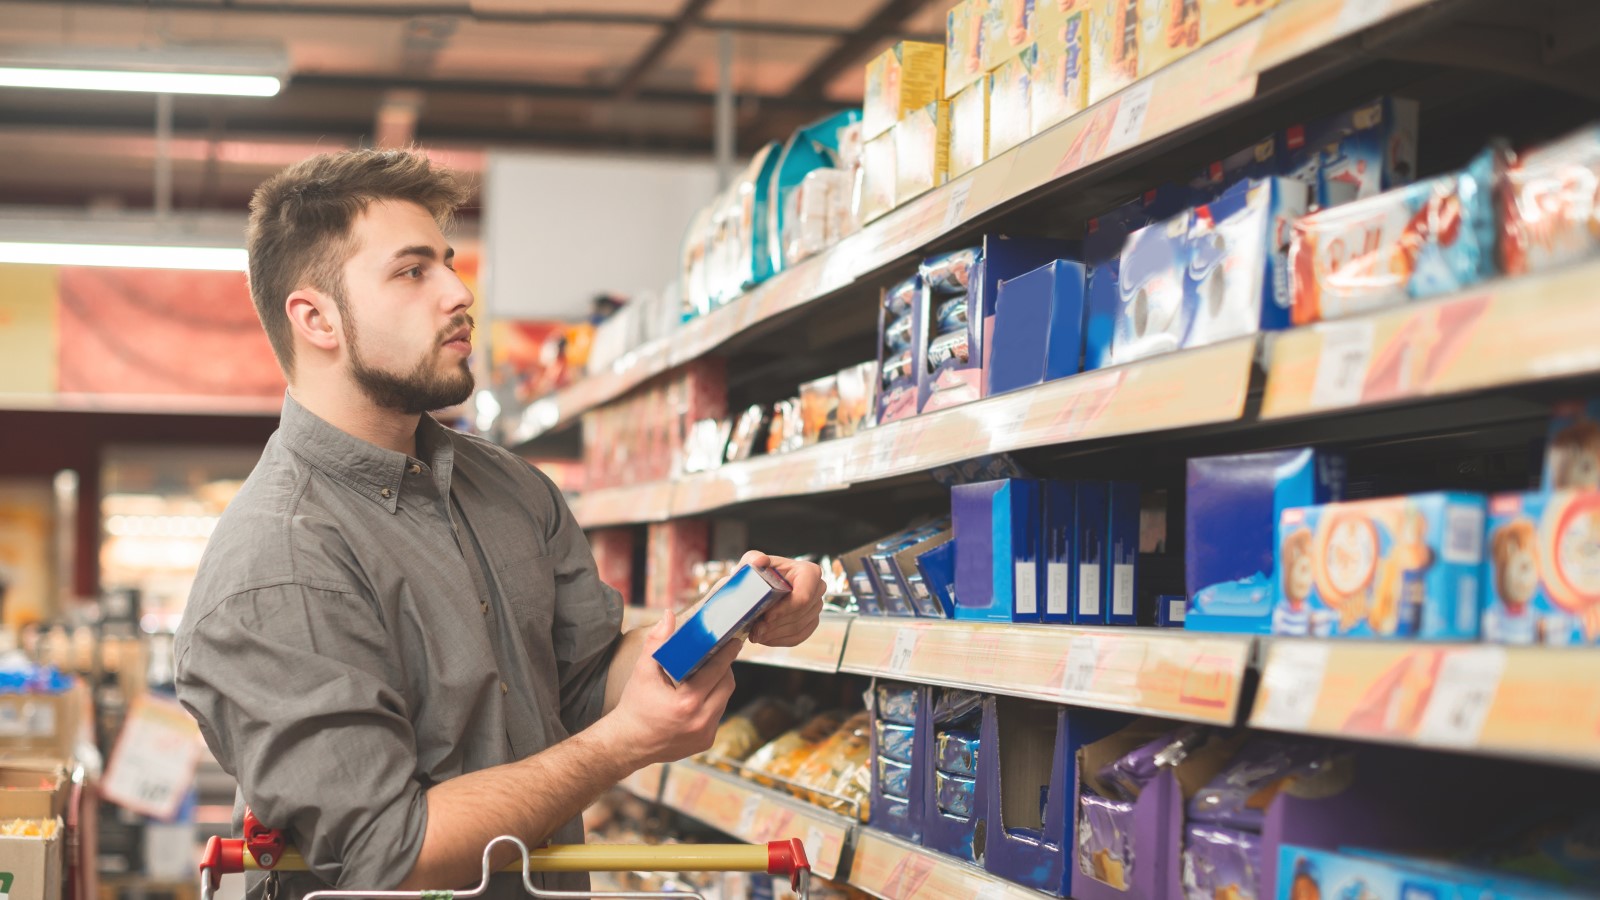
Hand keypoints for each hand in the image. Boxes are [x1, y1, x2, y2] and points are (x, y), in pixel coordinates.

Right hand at [602, 610, 738, 766]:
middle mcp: (700, 721)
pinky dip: (713, 702)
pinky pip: (717, 715)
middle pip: (727, 685)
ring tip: (710, 671)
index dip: (727, 653)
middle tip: (718, 654)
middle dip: (724, 668)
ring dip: (720, 685)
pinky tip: (703, 692)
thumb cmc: (634, 706)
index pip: (717, 671)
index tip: (733, 640)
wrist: (627, 743)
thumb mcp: (643, 671)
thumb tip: (668, 615)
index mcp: (687, 703)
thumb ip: (657, 642)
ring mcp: (705, 734)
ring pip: (724, 700)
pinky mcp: (705, 742)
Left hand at [736, 550, 823, 646]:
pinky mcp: (810, 622)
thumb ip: (753, 559)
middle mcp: (818, 589)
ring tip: (756, 634)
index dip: (785, 609)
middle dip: (776, 624)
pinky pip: (798, 637)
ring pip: (798, 628)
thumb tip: (760, 561)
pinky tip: (764, 638)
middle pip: (800, 614)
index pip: (804, 596)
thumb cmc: (757, 573)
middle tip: (755, 629)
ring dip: (774, 634)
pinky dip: (779, 640)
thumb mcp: (752, 563)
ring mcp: (816, 607)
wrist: (759, 588)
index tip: (766, 616)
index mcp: (808, 572)